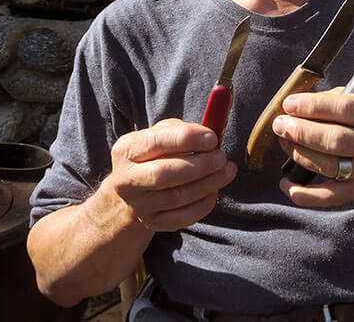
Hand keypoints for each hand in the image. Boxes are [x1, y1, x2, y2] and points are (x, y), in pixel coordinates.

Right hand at [99, 118, 236, 232]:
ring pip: (177, 197)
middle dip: (199, 165)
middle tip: (221, 157)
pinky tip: (214, 190)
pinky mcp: (152, 222)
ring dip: (208, 183)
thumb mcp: (160, 134)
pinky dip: (203, 204)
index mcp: (126, 151)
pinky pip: (182, 218)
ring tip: (227, 170)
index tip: (212, 138)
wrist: (133, 189)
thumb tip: (210, 136)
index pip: (154, 143)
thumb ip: (181, 130)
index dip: (186, 139)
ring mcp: (138, 205)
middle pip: (164, 175)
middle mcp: (126, 180)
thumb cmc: (154, 154)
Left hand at [272, 89, 353, 206]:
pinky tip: (287, 184)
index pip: (345, 109)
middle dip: (302, 132)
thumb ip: (333, 100)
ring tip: (284, 142)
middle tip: (280, 125)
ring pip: (330, 166)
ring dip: (300, 154)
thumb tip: (295, 105)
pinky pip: (331, 196)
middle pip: (336, 140)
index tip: (290, 104)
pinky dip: (306, 194)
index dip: (313, 106)